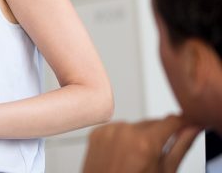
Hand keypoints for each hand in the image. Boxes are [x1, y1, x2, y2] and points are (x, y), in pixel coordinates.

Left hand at [82, 115, 200, 172]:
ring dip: (141, 136)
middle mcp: (125, 132)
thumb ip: (180, 147)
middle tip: (157, 156)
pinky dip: (124, 137)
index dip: (183, 123)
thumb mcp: (165, 172)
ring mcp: (109, 131)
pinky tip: (124, 155)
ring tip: (137, 159)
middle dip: (160, 134)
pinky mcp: (97, 132)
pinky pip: (118, 128)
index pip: (172, 120)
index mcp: (145, 142)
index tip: (188, 125)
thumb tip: (192, 129)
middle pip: (153, 122)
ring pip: (135, 125)